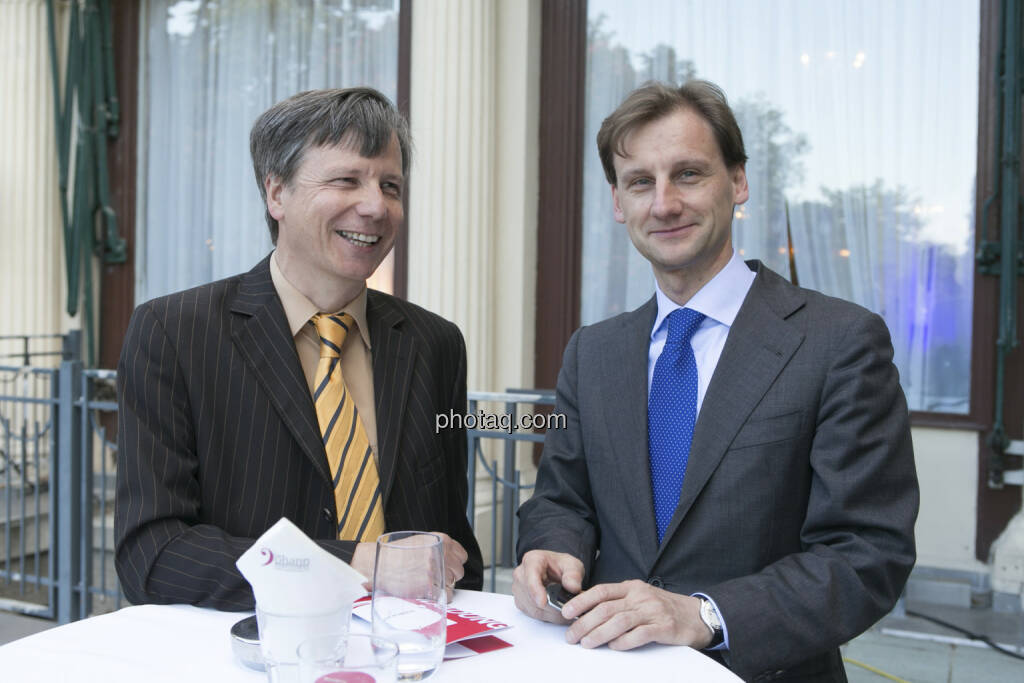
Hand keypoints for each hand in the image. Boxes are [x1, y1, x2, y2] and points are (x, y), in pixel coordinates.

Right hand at [352, 533, 467, 601]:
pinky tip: (425, 591)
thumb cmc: (394, 553)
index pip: (462, 556)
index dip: (453, 563)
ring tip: (426, 583)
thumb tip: (450, 560)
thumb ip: (437, 548)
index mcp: (441, 540)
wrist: (375, 562)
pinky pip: (446, 596)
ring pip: (453, 584)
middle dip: (448, 576)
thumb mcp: (420, 542)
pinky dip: (438, 597)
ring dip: (443, 587)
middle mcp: (442, 553)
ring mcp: (437, 570)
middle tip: (432, 577)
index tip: (445, 567)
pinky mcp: (431, 585)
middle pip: (459, 571)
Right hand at [512, 550, 583, 623]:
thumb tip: (572, 587)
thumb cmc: (560, 566)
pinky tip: (557, 613)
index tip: (543, 602)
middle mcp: (521, 574)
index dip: (535, 590)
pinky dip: (546, 616)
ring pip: (532, 608)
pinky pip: (532, 614)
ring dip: (550, 613)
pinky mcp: (520, 602)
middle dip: (550, 606)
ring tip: (566, 611)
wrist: (555, 571)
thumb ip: (574, 575)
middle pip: (531, 596)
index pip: (530, 575)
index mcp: (532, 560)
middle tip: (568, 609)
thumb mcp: (572, 565)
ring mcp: (518, 589)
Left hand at [563, 580, 711, 649]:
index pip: (601, 591)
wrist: (697, 615)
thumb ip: (618, 602)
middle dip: (584, 623)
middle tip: (571, 635)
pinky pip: (640, 634)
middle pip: (606, 608)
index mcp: (632, 587)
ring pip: (619, 621)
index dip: (581, 602)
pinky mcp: (664, 627)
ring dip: (599, 634)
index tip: (566, 612)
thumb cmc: (663, 607)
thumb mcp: (639, 597)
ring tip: (586, 643)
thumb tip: (587, 612)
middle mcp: (640, 596)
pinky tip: (614, 646)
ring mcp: (653, 611)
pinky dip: (624, 641)